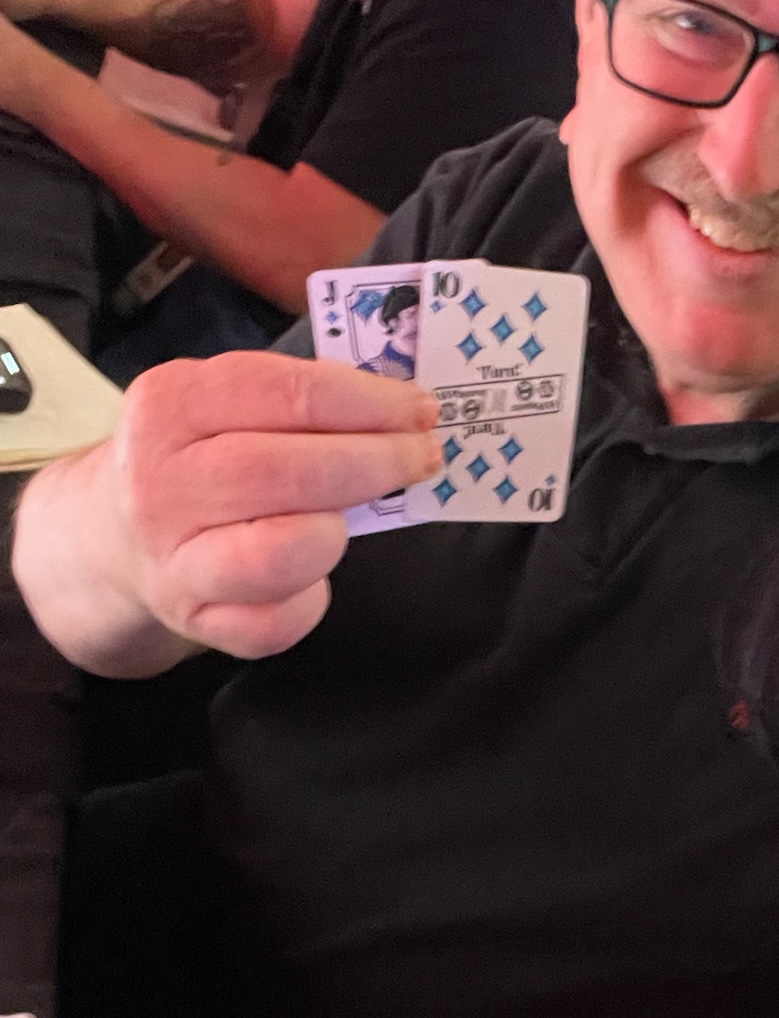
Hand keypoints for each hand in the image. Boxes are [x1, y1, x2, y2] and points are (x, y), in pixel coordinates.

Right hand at [113, 350, 440, 657]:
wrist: (116, 536)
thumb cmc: (199, 457)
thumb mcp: (223, 402)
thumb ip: (299, 396)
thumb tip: (402, 407)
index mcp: (169, 405)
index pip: (287, 395)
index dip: (369, 403)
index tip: (420, 409)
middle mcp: (160, 483)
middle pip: (288, 473)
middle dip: (375, 463)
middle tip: (423, 457)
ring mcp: (173, 560)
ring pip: (282, 553)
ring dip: (335, 532)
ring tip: (345, 516)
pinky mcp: (196, 620)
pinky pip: (278, 622)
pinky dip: (312, 598)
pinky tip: (312, 572)